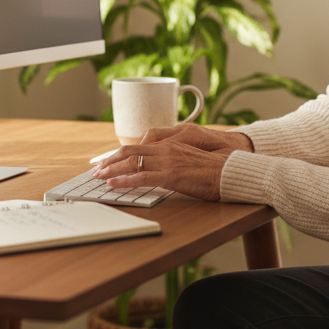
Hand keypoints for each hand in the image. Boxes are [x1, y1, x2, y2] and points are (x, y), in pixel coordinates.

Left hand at [91, 125, 253, 200]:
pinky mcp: (171, 175)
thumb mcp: (189, 161)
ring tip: (99, 177)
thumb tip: (158, 170)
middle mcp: (166, 149)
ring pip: (131, 162)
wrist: (232, 172)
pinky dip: (124, 181)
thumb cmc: (214, 169)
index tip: (108, 162)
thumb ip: (173, 161)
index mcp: (171, 144)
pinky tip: (113, 185)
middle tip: (96, 170)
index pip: (138, 146)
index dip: (120, 155)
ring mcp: (168, 161)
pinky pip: (141, 177)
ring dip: (111, 170)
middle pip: (130, 151)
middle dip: (110, 161)